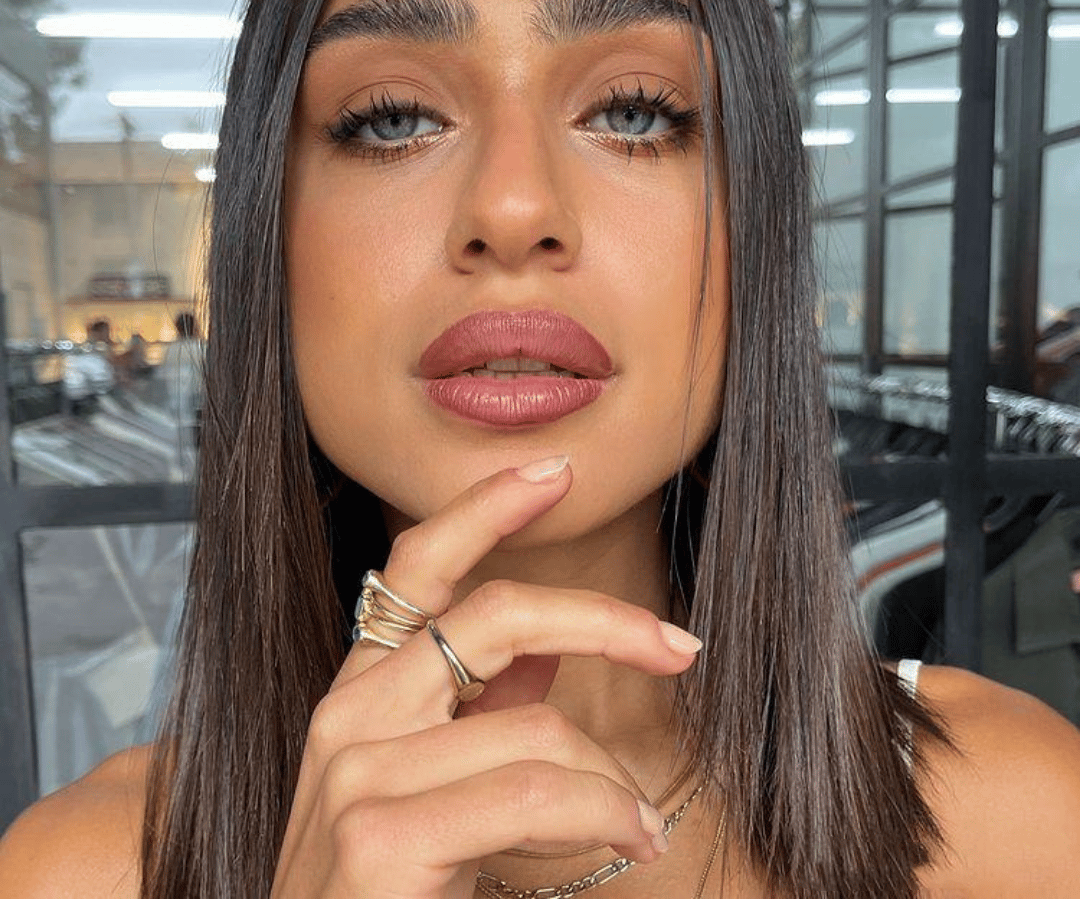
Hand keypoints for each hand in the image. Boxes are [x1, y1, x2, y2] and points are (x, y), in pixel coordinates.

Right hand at [270, 457, 700, 898]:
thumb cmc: (388, 896)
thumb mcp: (432, 789)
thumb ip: (481, 714)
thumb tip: (551, 652)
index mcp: (358, 691)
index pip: (417, 565)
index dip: (485, 507)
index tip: (553, 472)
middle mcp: (346, 714)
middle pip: (495, 616)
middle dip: (600, 619)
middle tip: (679, 646)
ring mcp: (357, 772)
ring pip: (535, 724)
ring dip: (610, 778)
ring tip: (639, 823)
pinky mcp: (382, 836)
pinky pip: (534, 790)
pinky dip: (604, 811)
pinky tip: (633, 837)